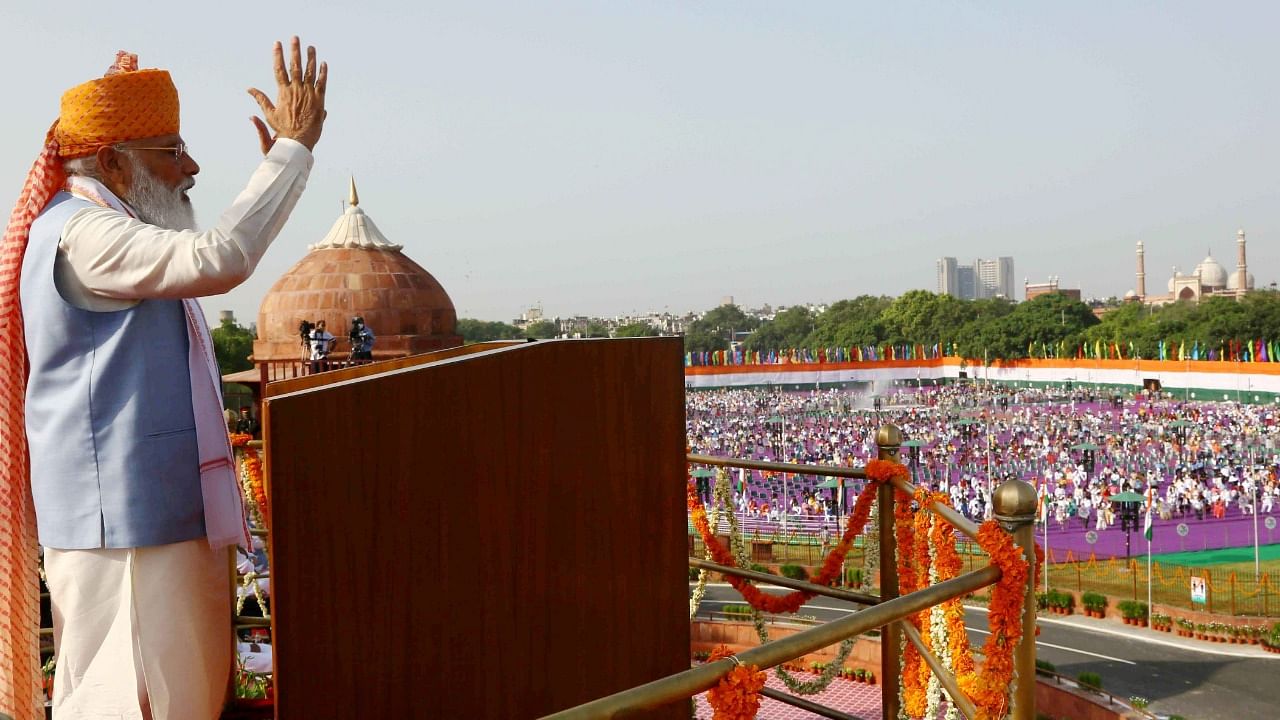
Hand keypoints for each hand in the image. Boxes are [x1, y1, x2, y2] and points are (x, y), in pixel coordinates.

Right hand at [247, 36, 327, 152]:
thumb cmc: (282, 130)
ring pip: (310, 72)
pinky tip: (323, 63)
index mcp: (283, 93)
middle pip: (295, 66)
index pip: (279, 70)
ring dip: (310, 58)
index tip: (277, 44)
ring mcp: (308, 95)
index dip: (277, 55)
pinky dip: (323, 73)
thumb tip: (249, 89)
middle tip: (295, 38)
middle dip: (295, 51)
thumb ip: (260, 100)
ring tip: (310, 47)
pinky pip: (322, 84)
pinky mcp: (319, 101)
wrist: (298, 143)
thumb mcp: (269, 115)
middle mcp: (296, 91)